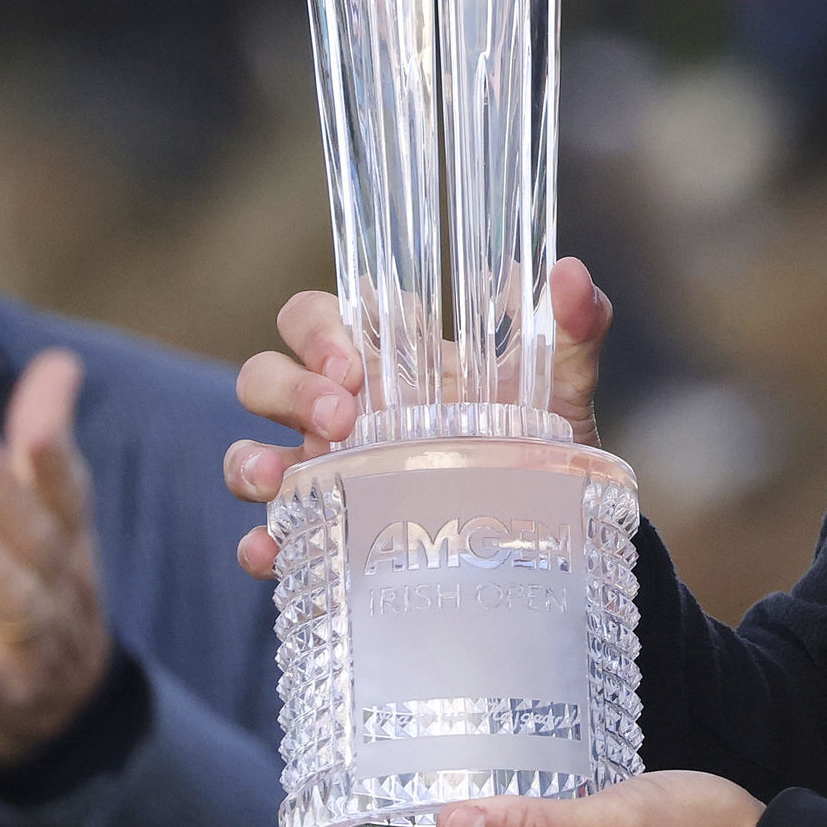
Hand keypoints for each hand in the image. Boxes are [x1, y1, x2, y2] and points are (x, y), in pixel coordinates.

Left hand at [0, 349, 114, 769]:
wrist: (64, 713)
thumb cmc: (48, 591)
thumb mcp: (54, 520)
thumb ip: (46, 439)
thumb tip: (60, 360)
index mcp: (71, 542)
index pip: (70, 495)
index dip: (55, 460)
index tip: (37, 421)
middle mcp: (63, 589)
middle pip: (41, 538)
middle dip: (9, 492)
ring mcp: (37, 644)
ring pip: (18, 599)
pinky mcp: (3, 692)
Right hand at [225, 254, 613, 578]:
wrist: (552, 524)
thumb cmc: (540, 434)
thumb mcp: (562, 382)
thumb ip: (576, 325)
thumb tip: (572, 273)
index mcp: (383, 358)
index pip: (317, 317)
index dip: (317, 329)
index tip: (352, 361)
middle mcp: (340, 409)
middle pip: (267, 375)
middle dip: (290, 390)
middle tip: (341, 419)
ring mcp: (326, 472)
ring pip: (250, 450)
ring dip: (251, 462)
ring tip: (282, 481)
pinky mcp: (327, 531)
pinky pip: (273, 535)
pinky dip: (262, 543)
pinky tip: (272, 553)